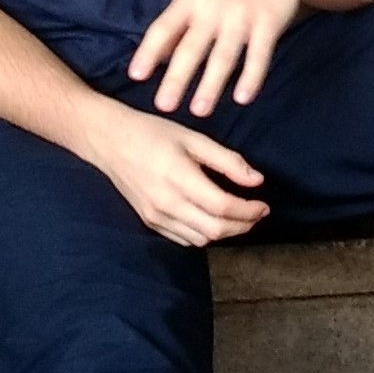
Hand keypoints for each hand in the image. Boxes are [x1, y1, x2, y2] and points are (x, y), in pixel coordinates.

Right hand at [84, 100, 267, 246]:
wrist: (109, 141)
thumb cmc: (152, 133)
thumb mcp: (193, 138)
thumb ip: (227, 160)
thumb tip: (257, 180)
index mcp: (179, 177)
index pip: (222, 207)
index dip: (248, 210)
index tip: (264, 205)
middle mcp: (166, 203)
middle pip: (214, 230)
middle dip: (243, 226)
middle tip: (257, 214)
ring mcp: (155, 216)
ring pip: (200, 239)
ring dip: (224, 232)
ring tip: (238, 216)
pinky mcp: (149, 222)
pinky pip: (183, 239)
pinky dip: (203, 235)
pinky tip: (212, 220)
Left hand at [127, 0, 310, 118]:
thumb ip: (180, 24)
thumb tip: (158, 58)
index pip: (164, 28)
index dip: (149, 52)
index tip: (136, 75)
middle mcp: (213, 9)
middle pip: (191, 47)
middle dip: (177, 78)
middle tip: (163, 105)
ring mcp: (242, 17)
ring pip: (223, 56)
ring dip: (211, 85)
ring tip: (199, 110)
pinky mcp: (269, 23)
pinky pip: (259, 55)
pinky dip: (251, 78)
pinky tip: (242, 98)